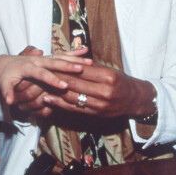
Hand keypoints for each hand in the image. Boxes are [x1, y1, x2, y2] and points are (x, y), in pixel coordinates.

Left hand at [9, 47, 91, 118]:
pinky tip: (85, 51)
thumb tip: (9, 101)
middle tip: (82, 69)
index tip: (64, 86)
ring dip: (76, 59)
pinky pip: (62, 54)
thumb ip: (7, 92)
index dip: (53, 80)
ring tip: (90, 61)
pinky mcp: (48, 57)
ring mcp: (44, 57)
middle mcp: (38, 60)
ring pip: (62, 57)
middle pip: (55, 63)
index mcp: (28, 67)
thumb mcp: (3, 84)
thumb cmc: (5, 75)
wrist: (3, 63)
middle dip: (69, 66)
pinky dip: (74, 53)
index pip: (42, 74)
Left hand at [41, 64, 155, 118]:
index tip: (51, 62)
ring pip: (72, 97)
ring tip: (41, 86)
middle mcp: (105, 91)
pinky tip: (49, 99)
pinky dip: (60, 103)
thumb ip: (91, 67)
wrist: (134, 99)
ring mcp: (100, 105)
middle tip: (41, 73)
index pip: (81, 70)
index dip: (64, 66)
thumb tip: (70, 60)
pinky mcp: (96, 114)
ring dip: (55, 92)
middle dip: (56, 78)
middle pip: (75, 84)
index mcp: (108, 77)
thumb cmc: (120, 81)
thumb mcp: (109, 70)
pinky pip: (74, 108)